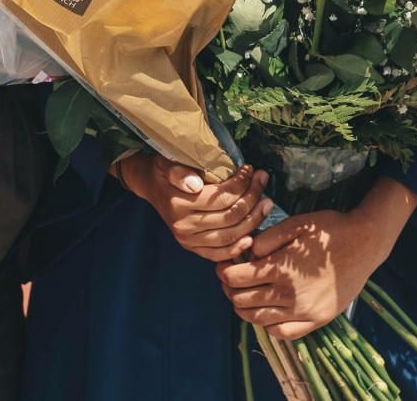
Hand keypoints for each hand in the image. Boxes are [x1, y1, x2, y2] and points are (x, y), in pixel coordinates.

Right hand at [118, 153, 271, 261]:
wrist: (150, 185)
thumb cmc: (163, 170)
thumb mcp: (168, 163)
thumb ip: (179, 172)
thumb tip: (195, 183)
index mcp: (179, 205)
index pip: (221, 198)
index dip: (241, 184)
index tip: (250, 169)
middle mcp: (184, 227)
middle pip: (229, 216)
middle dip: (252, 197)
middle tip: (263, 180)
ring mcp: (189, 241)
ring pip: (230, 236)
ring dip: (253, 220)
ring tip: (266, 202)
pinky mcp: (193, 249)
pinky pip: (220, 254)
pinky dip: (238, 247)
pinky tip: (252, 236)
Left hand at [216, 207, 385, 339]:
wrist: (364, 244)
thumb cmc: (328, 229)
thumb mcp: (294, 223)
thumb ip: (266, 238)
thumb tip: (248, 252)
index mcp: (280, 269)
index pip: (236, 279)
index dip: (224, 272)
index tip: (224, 265)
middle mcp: (289, 295)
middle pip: (243, 301)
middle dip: (230, 290)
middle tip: (231, 278)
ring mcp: (304, 312)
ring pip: (259, 320)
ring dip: (244, 309)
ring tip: (243, 296)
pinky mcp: (317, 320)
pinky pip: (284, 333)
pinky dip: (268, 327)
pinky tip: (266, 314)